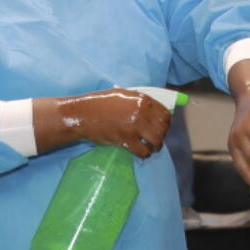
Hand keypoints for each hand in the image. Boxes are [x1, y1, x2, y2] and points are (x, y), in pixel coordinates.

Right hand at [34, 89, 170, 157]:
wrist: (82, 114)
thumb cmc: (100, 103)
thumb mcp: (123, 95)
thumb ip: (139, 102)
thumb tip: (154, 110)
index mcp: (142, 99)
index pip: (165, 113)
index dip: (167, 122)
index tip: (163, 127)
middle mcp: (141, 112)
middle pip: (163, 128)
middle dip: (162, 135)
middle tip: (156, 139)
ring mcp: (134, 126)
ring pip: (157, 140)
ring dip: (156, 146)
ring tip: (151, 147)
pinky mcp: (126, 140)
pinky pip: (144, 151)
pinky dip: (145, 154)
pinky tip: (141, 152)